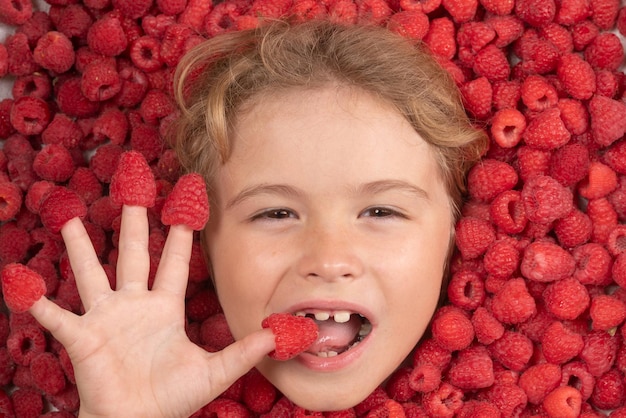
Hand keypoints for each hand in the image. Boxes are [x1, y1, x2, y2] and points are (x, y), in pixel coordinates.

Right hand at [29, 206, 274, 417]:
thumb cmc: (172, 398)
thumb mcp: (215, 371)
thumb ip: (244, 351)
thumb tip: (279, 336)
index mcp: (165, 308)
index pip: (174, 261)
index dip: (181, 233)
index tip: (186, 204)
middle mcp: (134, 304)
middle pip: (134, 253)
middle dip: (134, 221)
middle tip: (133, 188)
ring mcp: (106, 318)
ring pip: (91, 273)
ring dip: (81, 248)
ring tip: (70, 218)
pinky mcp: (82, 338)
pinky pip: (57, 317)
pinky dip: (40, 304)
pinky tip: (24, 286)